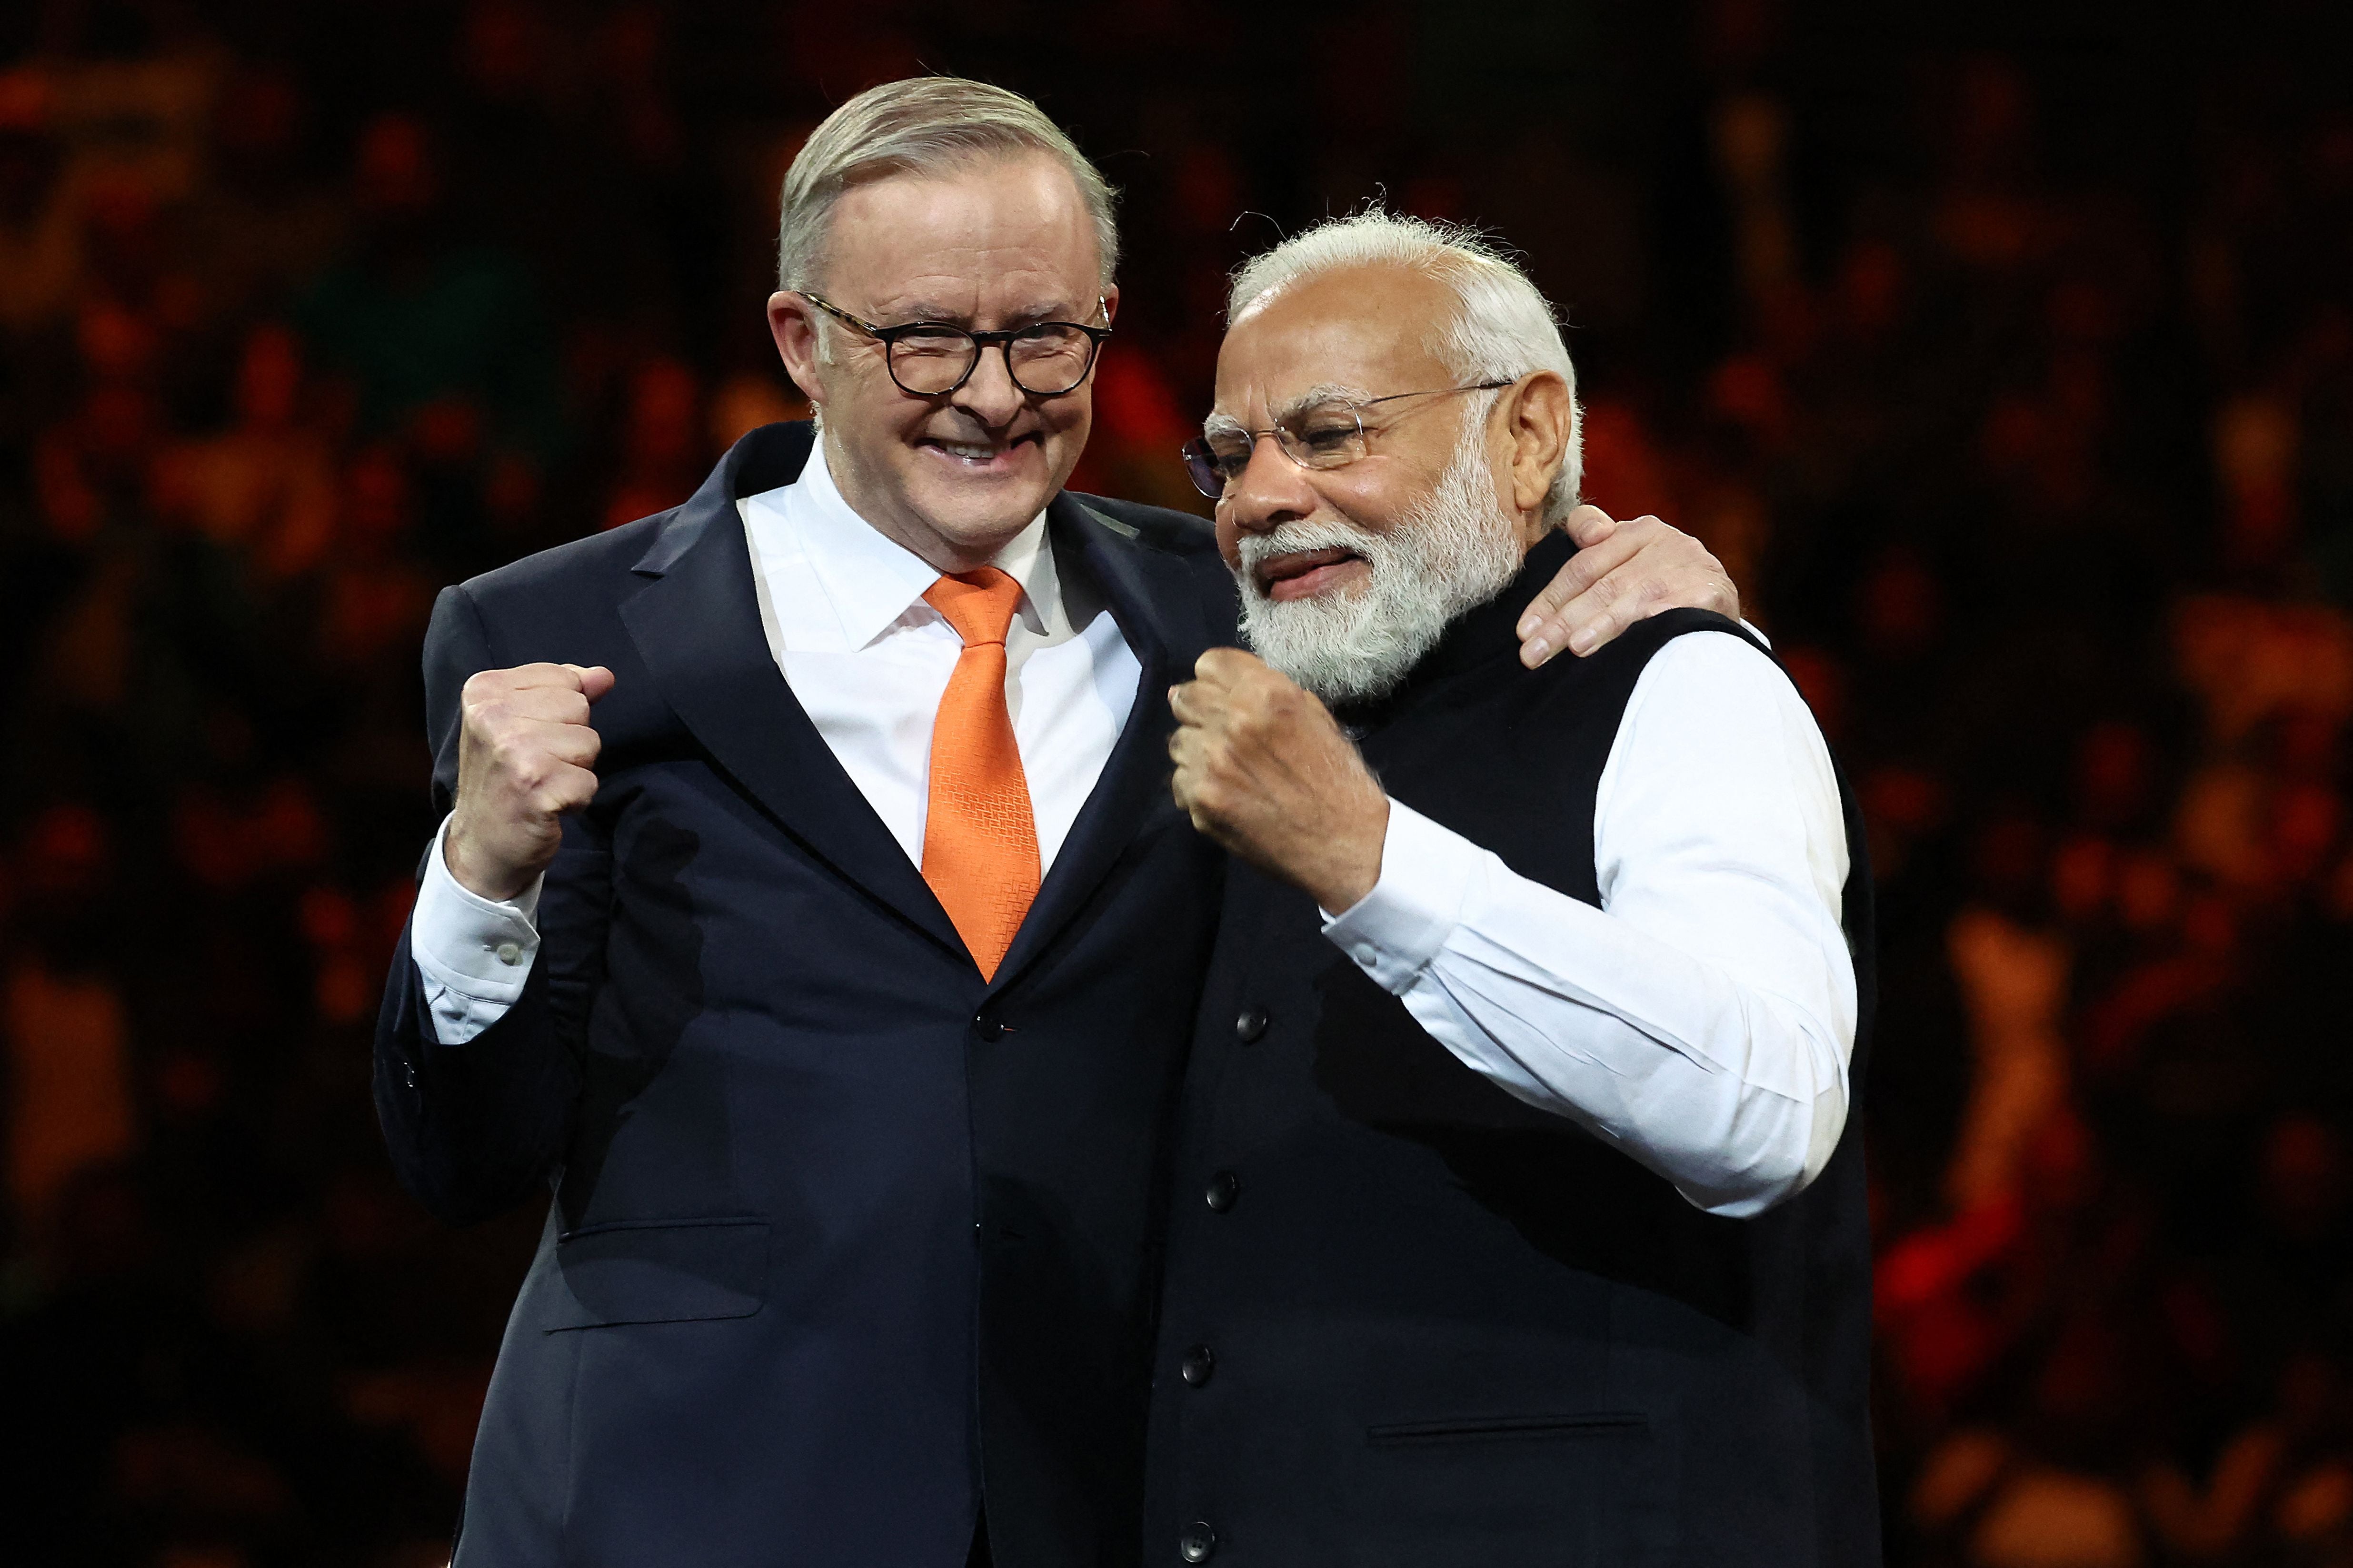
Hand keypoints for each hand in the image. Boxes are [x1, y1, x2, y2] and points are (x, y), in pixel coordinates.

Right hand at [446, 663, 614, 900]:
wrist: (481, 844)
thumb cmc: (505, 777)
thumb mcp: (521, 722)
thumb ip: (563, 691)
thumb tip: (605, 675)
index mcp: (484, 690)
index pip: (564, 678)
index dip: (560, 713)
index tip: (529, 737)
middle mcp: (492, 717)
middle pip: (579, 708)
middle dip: (570, 739)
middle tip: (536, 765)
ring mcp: (512, 752)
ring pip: (589, 743)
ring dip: (574, 769)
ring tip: (541, 783)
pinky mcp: (535, 787)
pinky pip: (589, 782)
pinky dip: (576, 798)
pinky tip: (547, 805)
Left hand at [1169, 649, 1389, 911]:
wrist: (1345, 843)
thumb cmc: (1337, 778)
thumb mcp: (1315, 717)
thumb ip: (1266, 692)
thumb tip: (1209, 684)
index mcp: (1266, 695)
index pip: (1209, 664)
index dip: (1217, 681)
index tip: (1225, 699)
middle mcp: (1234, 723)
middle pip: (1185, 699)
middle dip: (1200, 712)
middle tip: (1222, 735)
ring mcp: (1213, 764)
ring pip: (1179, 742)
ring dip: (1198, 752)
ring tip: (1228, 771)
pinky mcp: (1202, 801)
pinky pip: (1179, 781)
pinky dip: (1197, 789)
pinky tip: (1226, 797)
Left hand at [1515, 506, 1740, 666]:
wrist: (1725, 607)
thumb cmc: (1665, 589)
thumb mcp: (1629, 567)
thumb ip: (1592, 560)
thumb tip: (1572, 560)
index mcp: (1636, 531)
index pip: (1582, 563)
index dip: (1550, 596)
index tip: (1524, 630)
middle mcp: (1661, 540)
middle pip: (1599, 582)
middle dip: (1561, 620)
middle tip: (1532, 654)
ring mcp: (1686, 564)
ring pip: (1628, 596)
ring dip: (1595, 624)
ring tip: (1569, 648)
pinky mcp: (1708, 589)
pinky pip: (1665, 612)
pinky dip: (1637, 629)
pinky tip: (1617, 646)